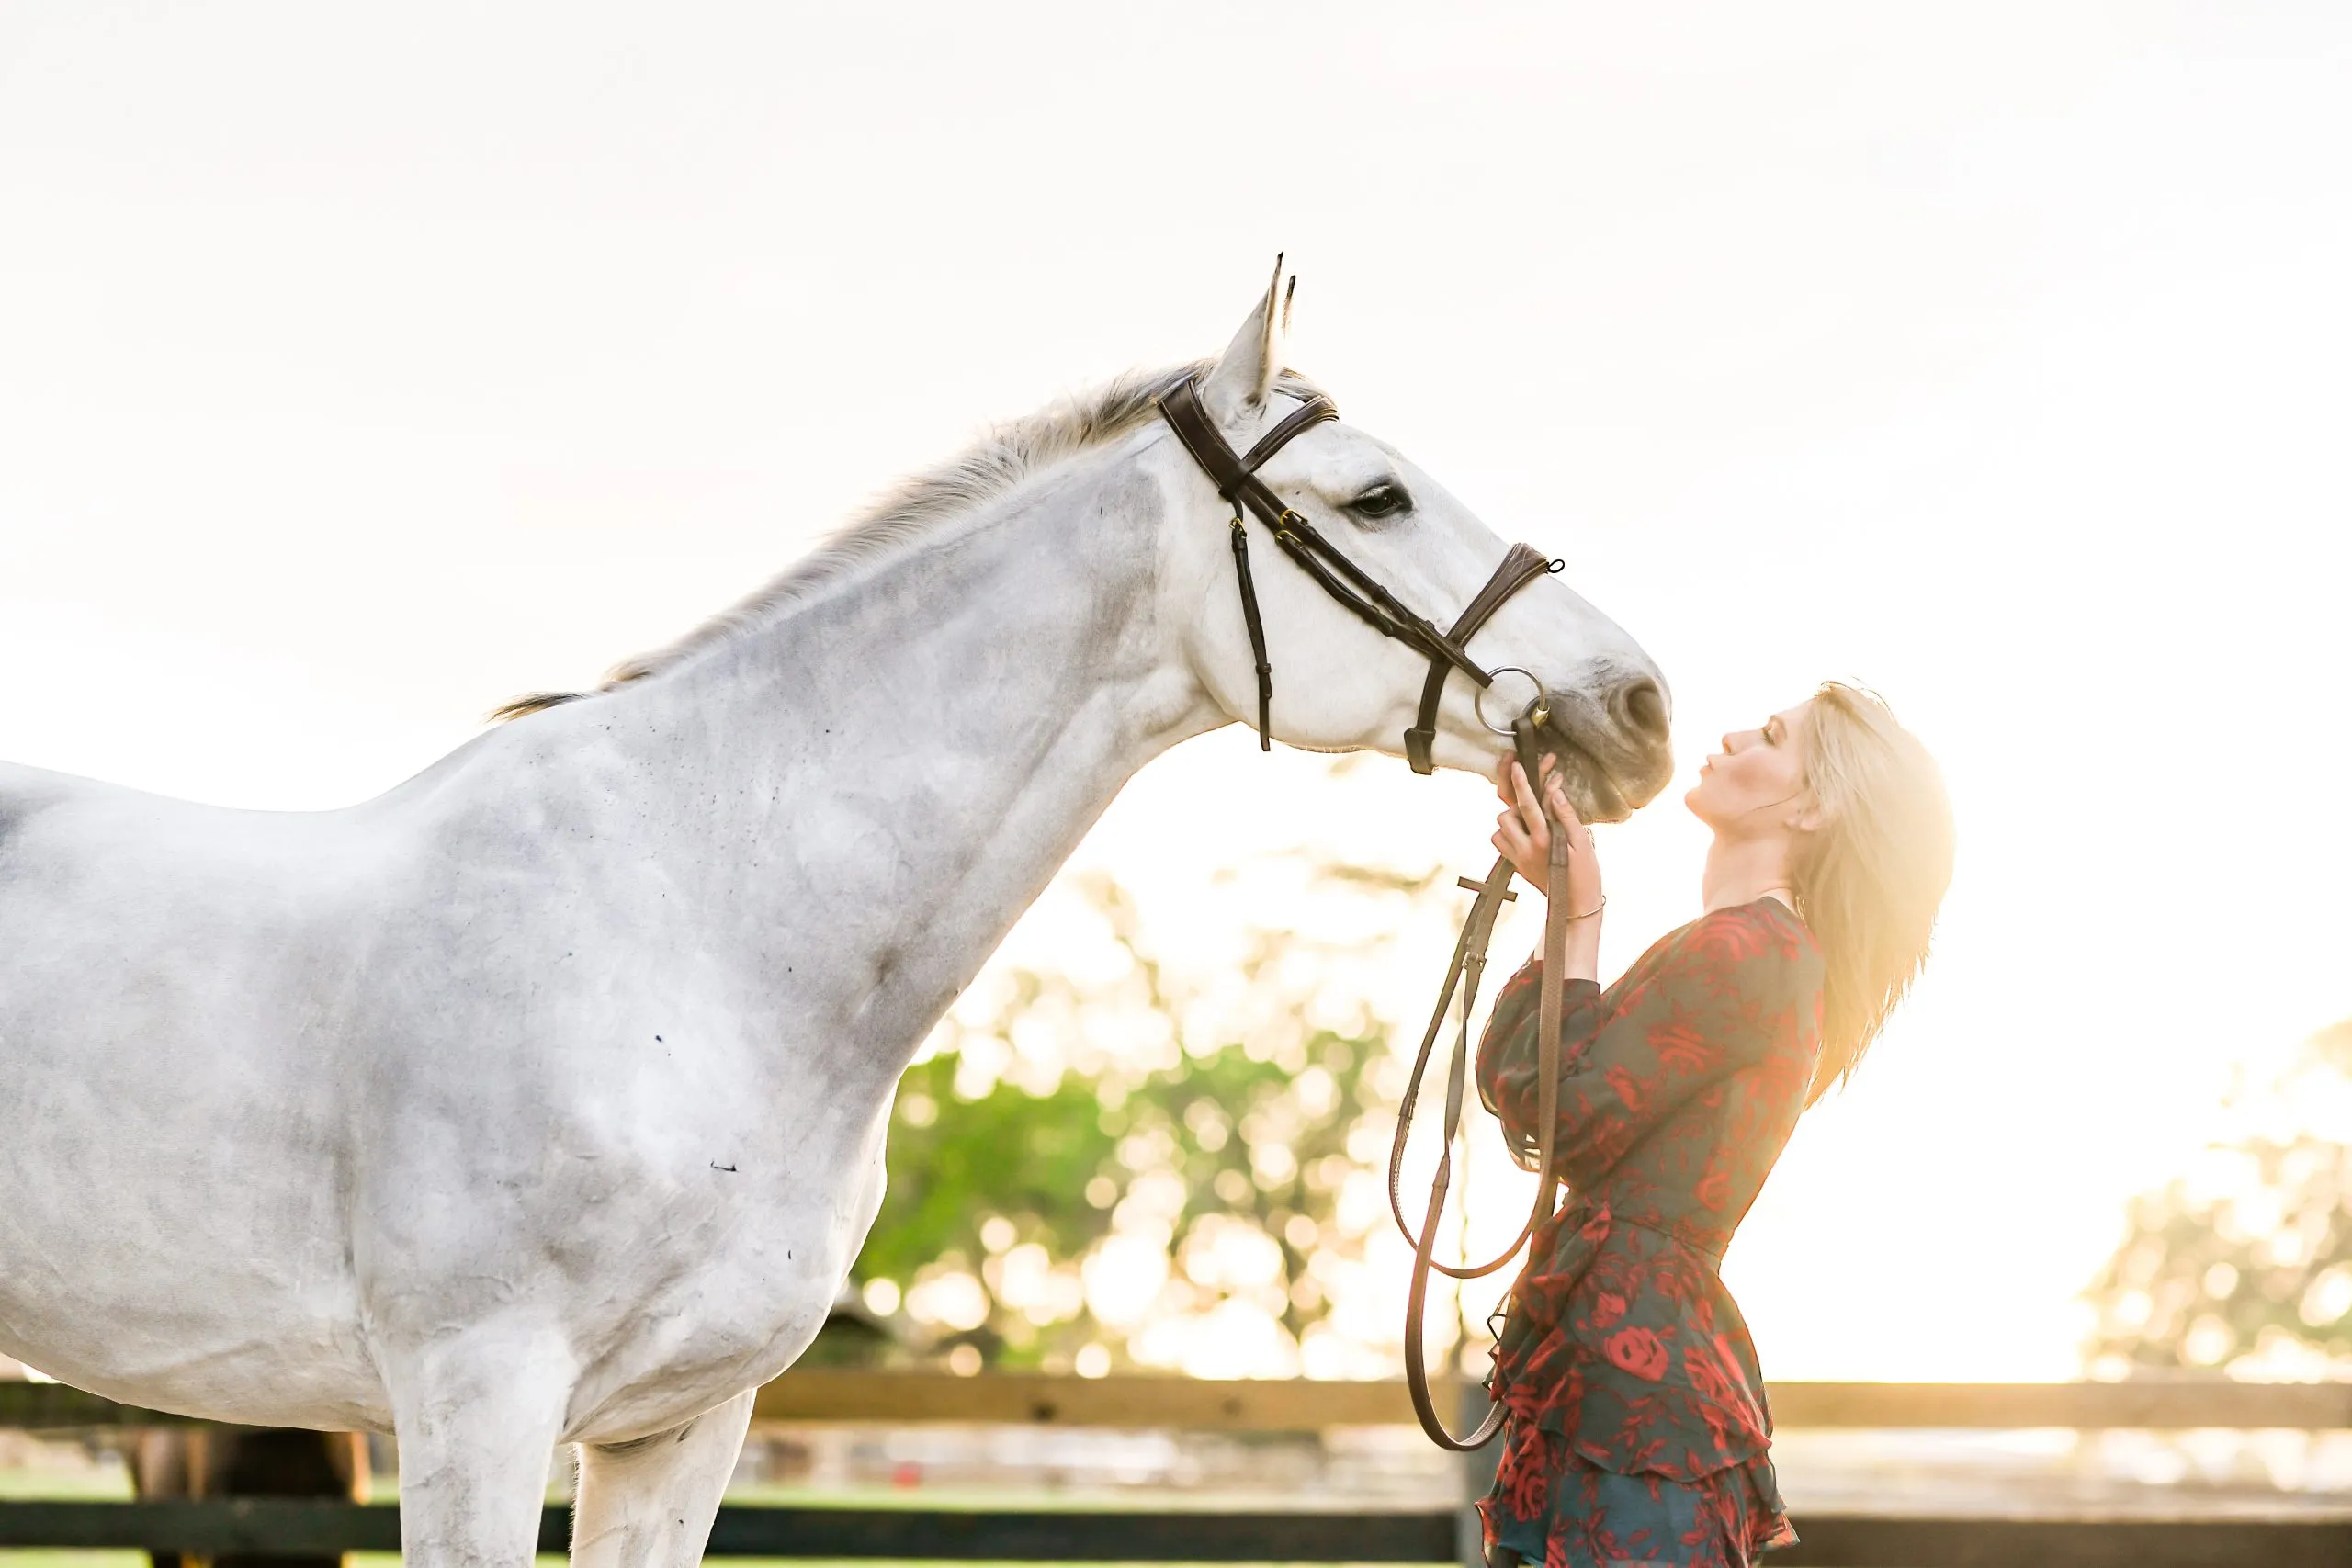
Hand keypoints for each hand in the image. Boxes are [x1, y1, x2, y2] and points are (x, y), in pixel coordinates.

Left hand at [1491, 756, 1602, 915]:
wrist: (1575, 906)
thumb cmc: (1584, 874)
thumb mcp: (1582, 842)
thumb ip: (1566, 815)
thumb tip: (1555, 790)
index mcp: (1544, 840)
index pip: (1528, 804)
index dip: (1521, 782)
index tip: (1516, 764)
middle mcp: (1525, 849)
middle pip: (1507, 814)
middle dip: (1518, 799)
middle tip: (1535, 792)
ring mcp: (1517, 858)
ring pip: (1500, 827)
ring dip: (1514, 816)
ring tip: (1534, 815)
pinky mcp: (1515, 865)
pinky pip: (1501, 842)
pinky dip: (1510, 832)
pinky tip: (1527, 830)